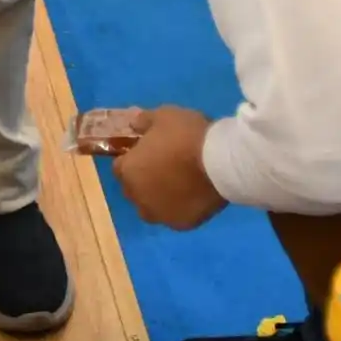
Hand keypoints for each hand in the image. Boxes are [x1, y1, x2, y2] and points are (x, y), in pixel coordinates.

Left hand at [113, 107, 228, 231]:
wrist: (220, 161)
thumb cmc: (186, 135)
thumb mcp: (163, 115)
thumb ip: (144, 121)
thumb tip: (134, 125)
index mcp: (128, 171)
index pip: (120, 168)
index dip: (132, 159)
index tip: (146, 152)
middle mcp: (139, 198)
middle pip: (134, 190)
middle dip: (143, 180)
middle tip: (163, 167)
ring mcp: (160, 214)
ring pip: (152, 208)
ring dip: (158, 198)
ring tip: (178, 185)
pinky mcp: (182, 224)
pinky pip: (175, 216)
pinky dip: (180, 208)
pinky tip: (193, 196)